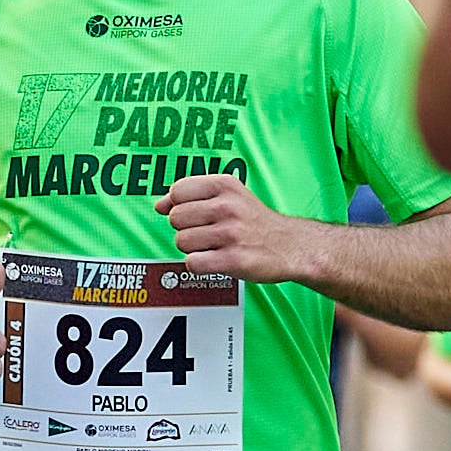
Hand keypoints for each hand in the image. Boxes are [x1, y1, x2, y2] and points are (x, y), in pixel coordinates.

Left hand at [162, 173, 317, 284]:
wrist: (291, 245)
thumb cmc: (254, 221)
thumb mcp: (229, 196)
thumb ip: (191, 196)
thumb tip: (159, 205)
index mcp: (225, 185)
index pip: (177, 191)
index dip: (180, 206)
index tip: (196, 214)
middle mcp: (228, 207)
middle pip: (175, 218)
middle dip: (186, 228)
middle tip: (208, 232)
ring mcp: (231, 233)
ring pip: (181, 241)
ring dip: (193, 248)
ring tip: (214, 246)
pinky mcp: (233, 259)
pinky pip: (192, 263)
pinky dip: (199, 265)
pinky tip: (215, 260)